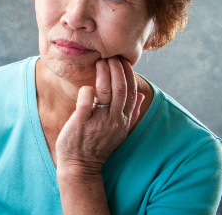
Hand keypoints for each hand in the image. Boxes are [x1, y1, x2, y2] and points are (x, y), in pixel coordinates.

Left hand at [55, 56, 143, 176]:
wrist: (80, 165)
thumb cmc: (98, 145)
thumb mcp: (120, 131)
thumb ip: (132, 113)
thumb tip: (140, 96)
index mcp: (124, 119)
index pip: (131, 91)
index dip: (128, 73)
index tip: (121, 60)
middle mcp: (115, 119)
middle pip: (120, 87)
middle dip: (117, 68)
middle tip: (109, 56)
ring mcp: (99, 121)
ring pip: (106, 91)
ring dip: (104, 73)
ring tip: (99, 61)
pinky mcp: (82, 122)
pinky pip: (86, 102)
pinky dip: (87, 91)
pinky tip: (87, 86)